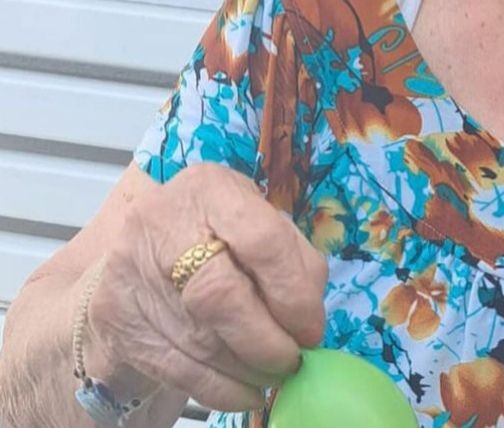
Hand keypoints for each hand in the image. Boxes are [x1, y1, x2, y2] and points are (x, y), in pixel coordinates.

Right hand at [83, 164, 327, 411]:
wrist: (137, 258)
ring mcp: (129, 271)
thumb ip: (293, 259)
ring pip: (198, 339)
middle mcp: (161, 222)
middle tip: (293, 360)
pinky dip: (220, 388)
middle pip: (220, 294)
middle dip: (266, 339)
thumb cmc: (215, 236)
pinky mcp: (115, 318)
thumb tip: (309, 318)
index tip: (311, 327)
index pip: (262, 239)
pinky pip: (175, 368)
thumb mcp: (258, 225)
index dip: (293, 292)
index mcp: (211, 188)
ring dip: (247, 369)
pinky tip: (246, 392)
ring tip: (274, 376)